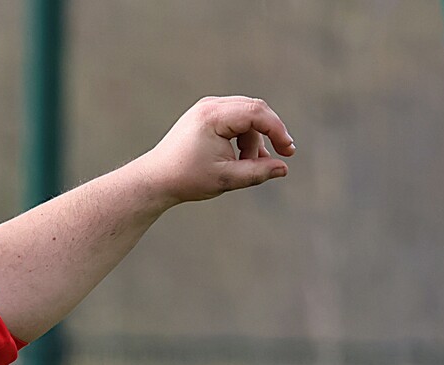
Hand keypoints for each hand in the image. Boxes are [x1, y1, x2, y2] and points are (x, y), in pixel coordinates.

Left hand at [136, 96, 296, 205]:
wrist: (155, 179)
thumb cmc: (186, 179)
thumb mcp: (225, 179)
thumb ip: (257, 172)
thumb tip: (283, 168)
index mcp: (213, 116)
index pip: (257, 112)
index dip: (277, 130)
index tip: (288, 151)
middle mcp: (210, 106)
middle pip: (254, 111)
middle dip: (270, 134)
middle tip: (283, 155)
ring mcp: (207, 109)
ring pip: (246, 118)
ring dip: (253, 141)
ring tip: (248, 166)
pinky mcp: (206, 117)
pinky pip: (235, 122)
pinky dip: (243, 138)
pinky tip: (246, 159)